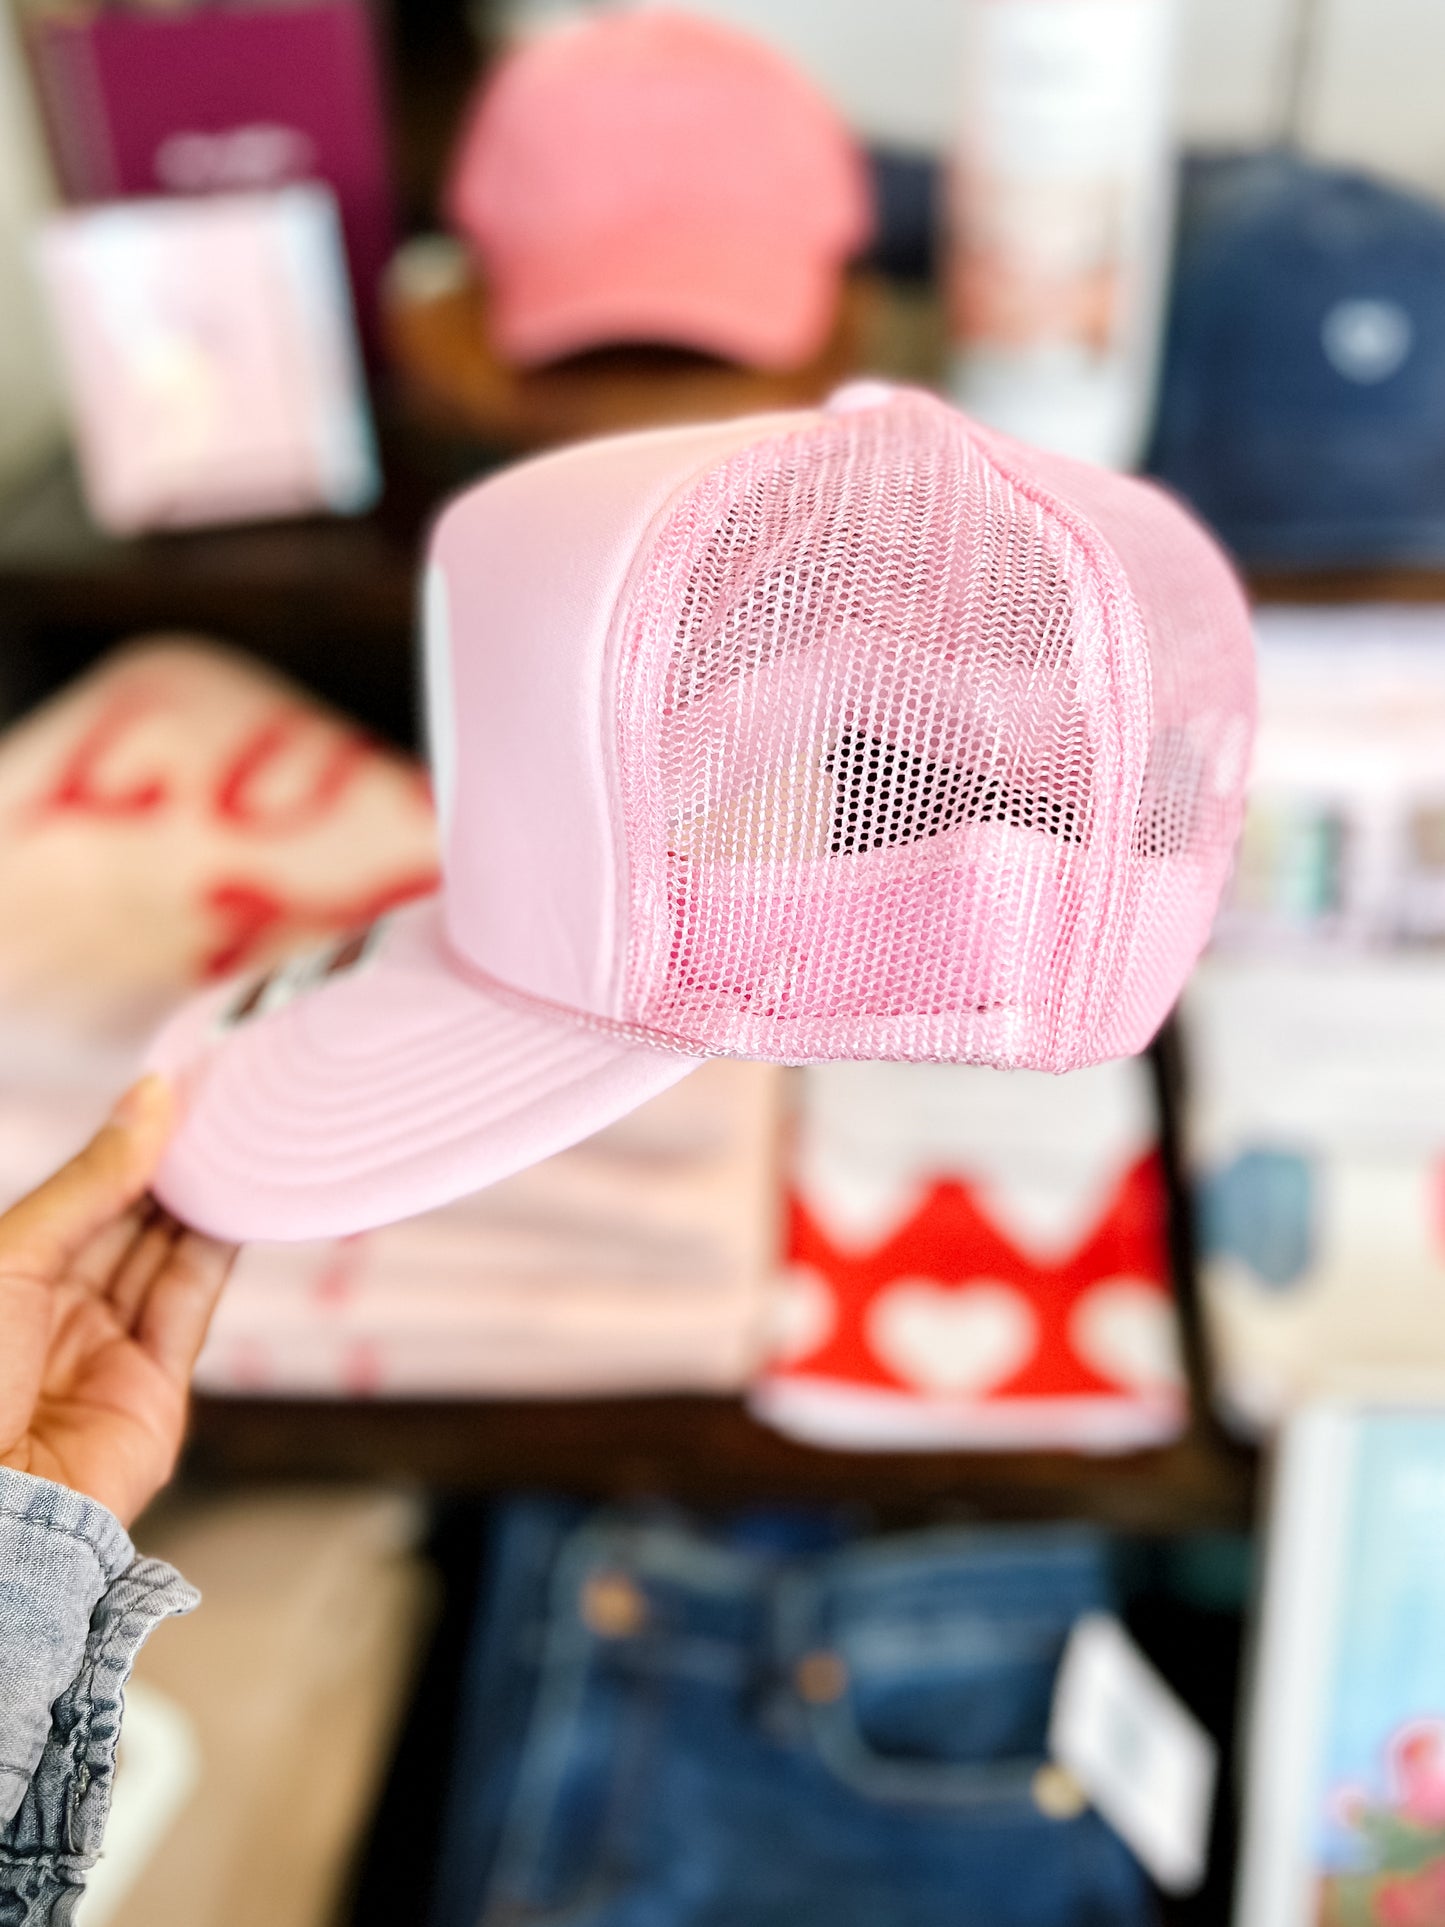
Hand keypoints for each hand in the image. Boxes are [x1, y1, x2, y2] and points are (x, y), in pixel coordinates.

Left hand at [0, 1077, 235, 1525]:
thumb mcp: (15, 1257)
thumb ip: (93, 1183)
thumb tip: (149, 1100)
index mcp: (8, 1276)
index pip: (81, 1195)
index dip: (127, 1143)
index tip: (177, 1089)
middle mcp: (54, 1310)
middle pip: (127, 1221)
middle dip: (173, 1165)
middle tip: (223, 1106)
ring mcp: (105, 1349)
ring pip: (165, 1256)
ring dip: (203, 1199)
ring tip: (242, 1140)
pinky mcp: (156, 1390)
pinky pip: (190, 1304)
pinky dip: (219, 1251)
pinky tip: (239, 1202)